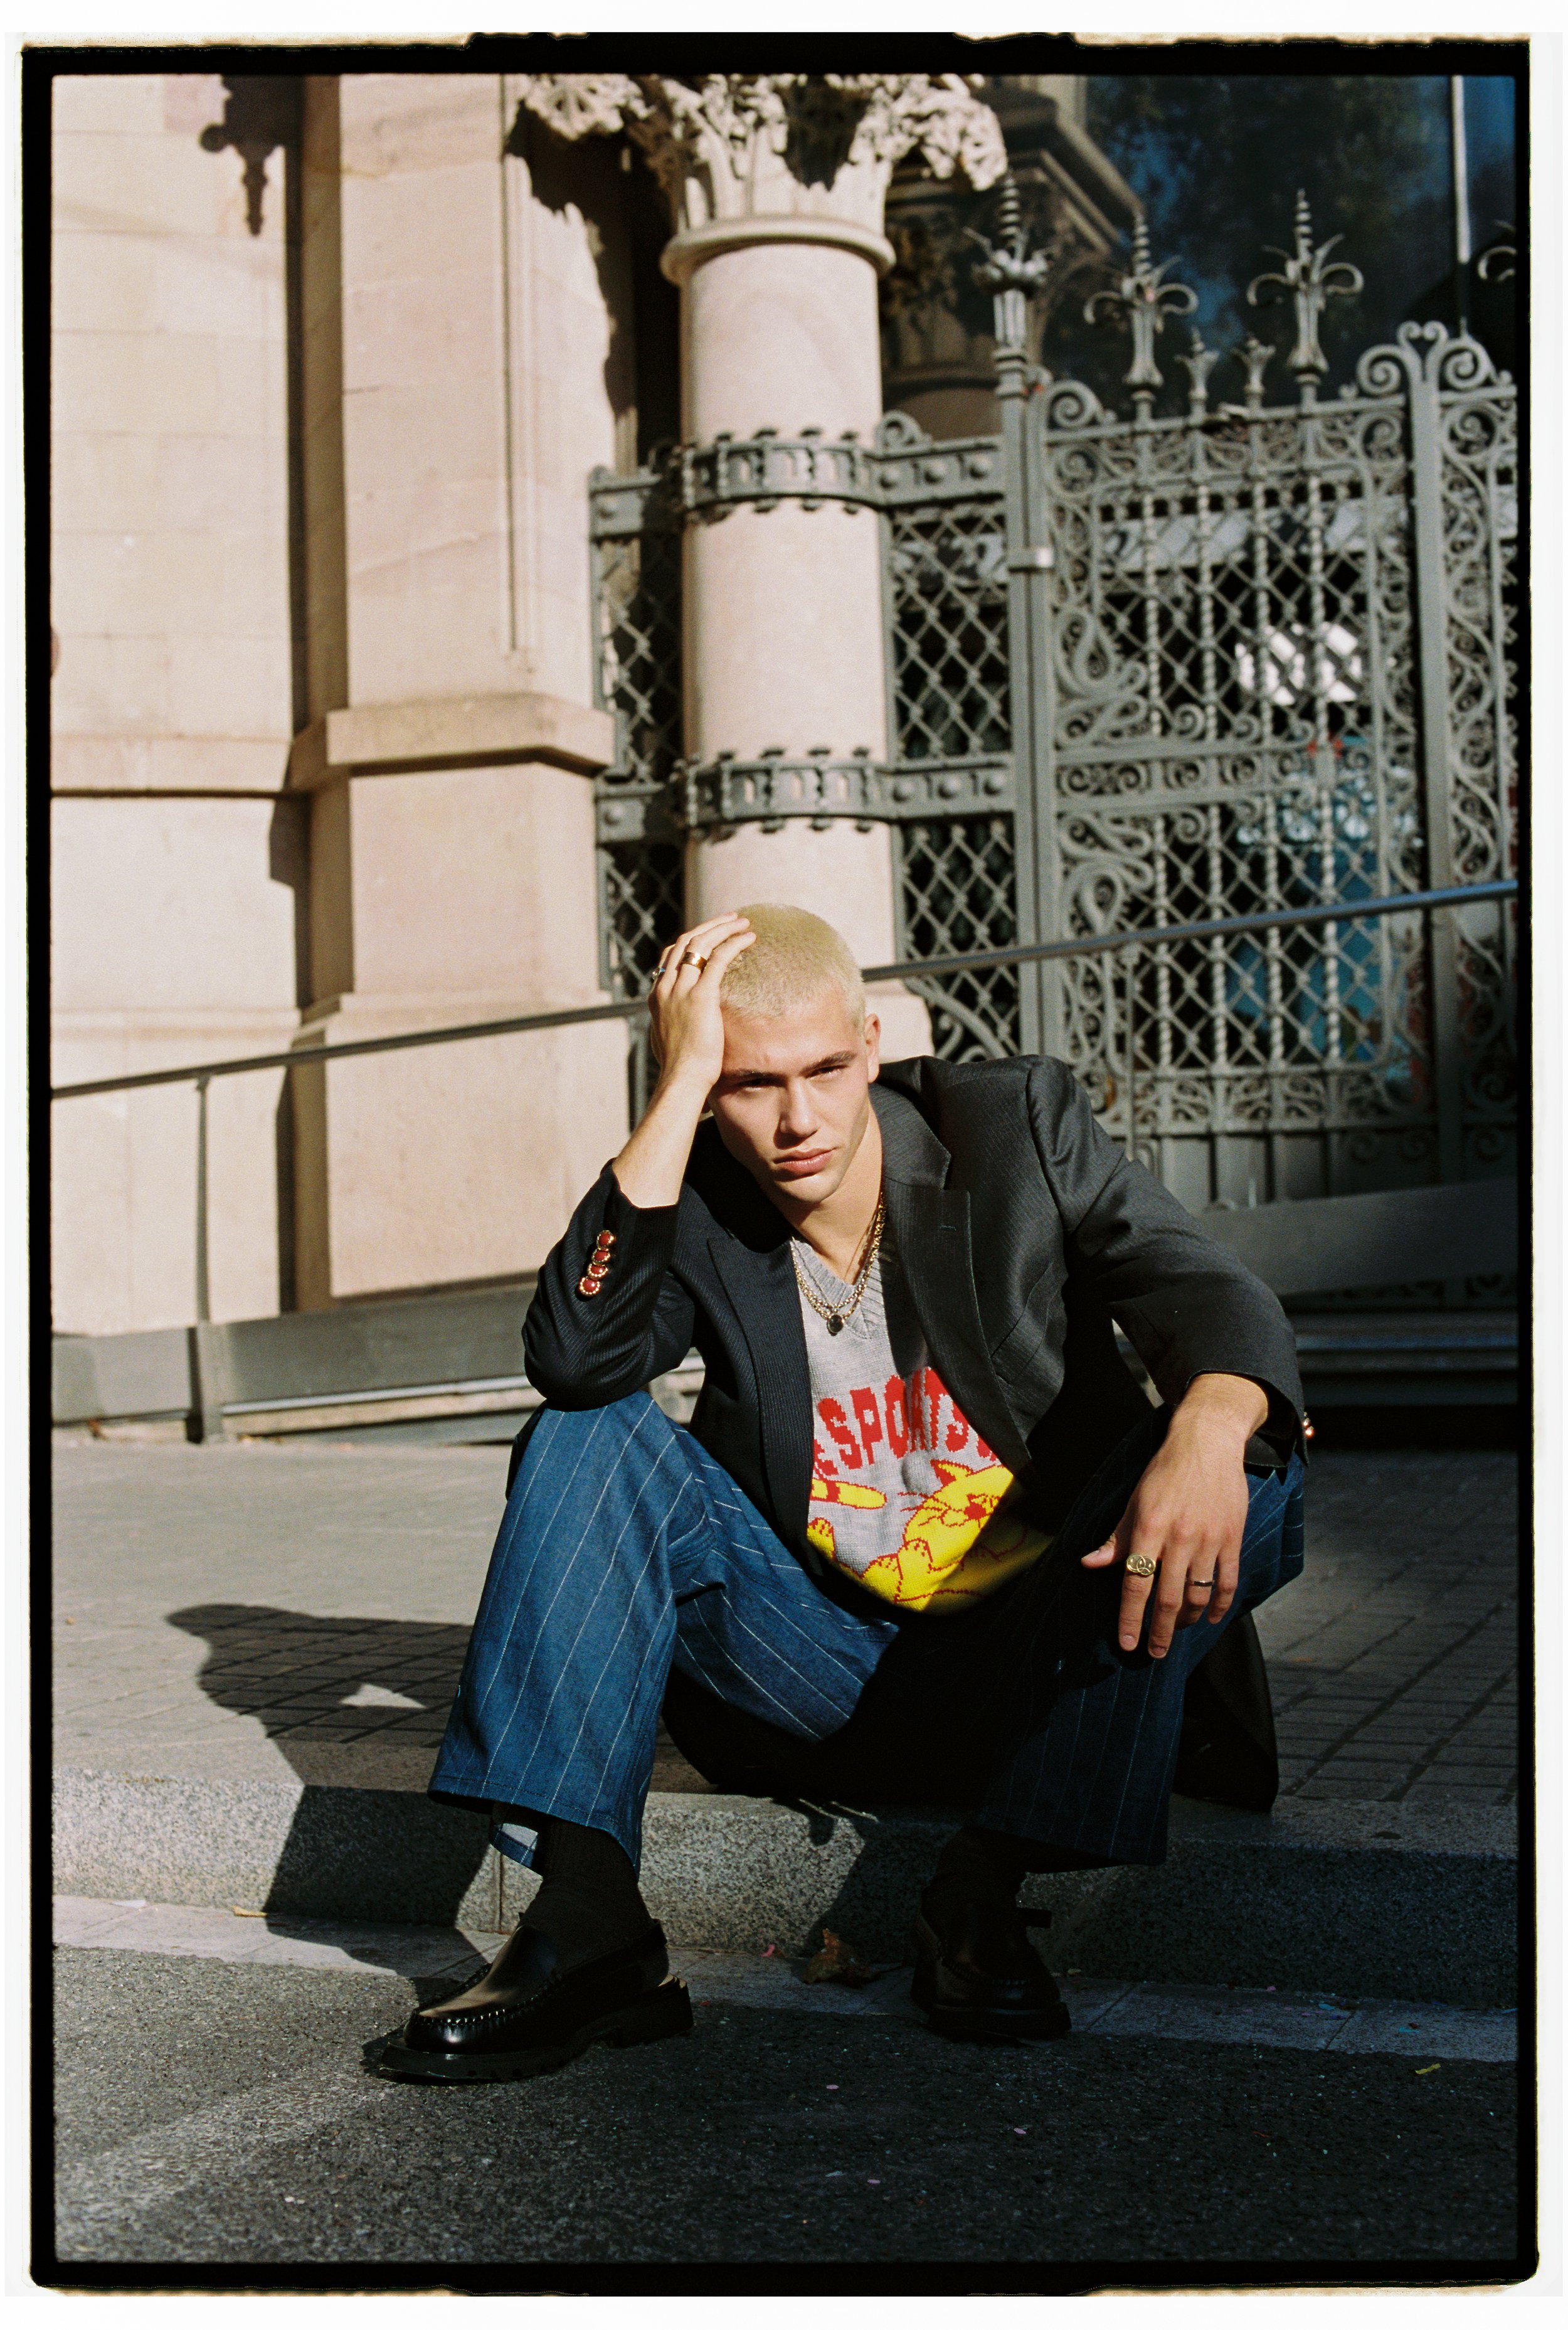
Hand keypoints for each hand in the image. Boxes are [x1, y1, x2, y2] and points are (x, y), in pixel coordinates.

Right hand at [647, 914, 756, 1093]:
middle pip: (685, 942)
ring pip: (701, 943)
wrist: (681, 1078)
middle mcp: (666, 987)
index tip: (710, 936)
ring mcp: (681, 989)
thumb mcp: (669, 1040)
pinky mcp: (701, 995)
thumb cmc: (680, 1069)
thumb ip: (672, 1025)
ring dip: (723, 928)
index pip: (670, 956)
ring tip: (743, 922)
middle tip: (730, 919)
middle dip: (709, 926)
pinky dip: (734, 943)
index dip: (691, 941)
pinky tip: (749, 938)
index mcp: (657, 996)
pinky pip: (718, 958)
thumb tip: (679, 1027)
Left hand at [1079, 1374, 1265, 1658]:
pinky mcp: (1232, 1538)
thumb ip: (1115, 1538)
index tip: (1126, 1642)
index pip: (1136, 1583)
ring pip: (1198, 1594)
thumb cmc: (1164, 1472)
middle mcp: (1180, 1537)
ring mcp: (1209, 1539)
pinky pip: (1227, 1581)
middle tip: (1154, 1652)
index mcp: (1148, 1527)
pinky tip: (1210, 1618)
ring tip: (1177, 1631)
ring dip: (1187, 1620)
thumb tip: (1087, 1564)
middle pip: (1168, 1598)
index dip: (1130, 1617)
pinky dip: (1220, 1605)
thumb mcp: (1134, 1501)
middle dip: (1159, 1631)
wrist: (1208, 1443)